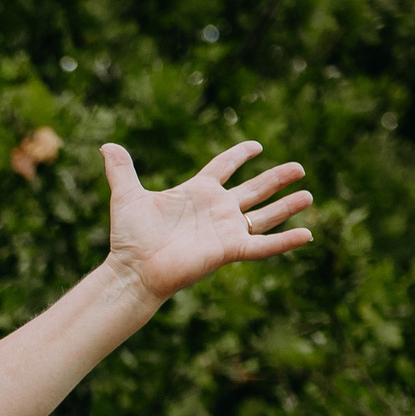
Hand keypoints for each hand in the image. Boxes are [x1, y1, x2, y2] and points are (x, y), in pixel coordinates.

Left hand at [103, 140, 312, 304]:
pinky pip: (262, 245)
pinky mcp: (228, 250)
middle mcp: (216, 210)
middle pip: (253, 190)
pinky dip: (285, 240)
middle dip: (276, 179)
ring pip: (264, 216)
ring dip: (286, 206)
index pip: (223, 168)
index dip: (238, 156)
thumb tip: (106, 146)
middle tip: (299, 167)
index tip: (256, 146)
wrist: (132, 269)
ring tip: (308, 195)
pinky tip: (307, 234)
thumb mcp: (126, 197)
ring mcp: (225, 230)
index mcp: (197, 193)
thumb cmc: (129, 237)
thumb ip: (121, 171)